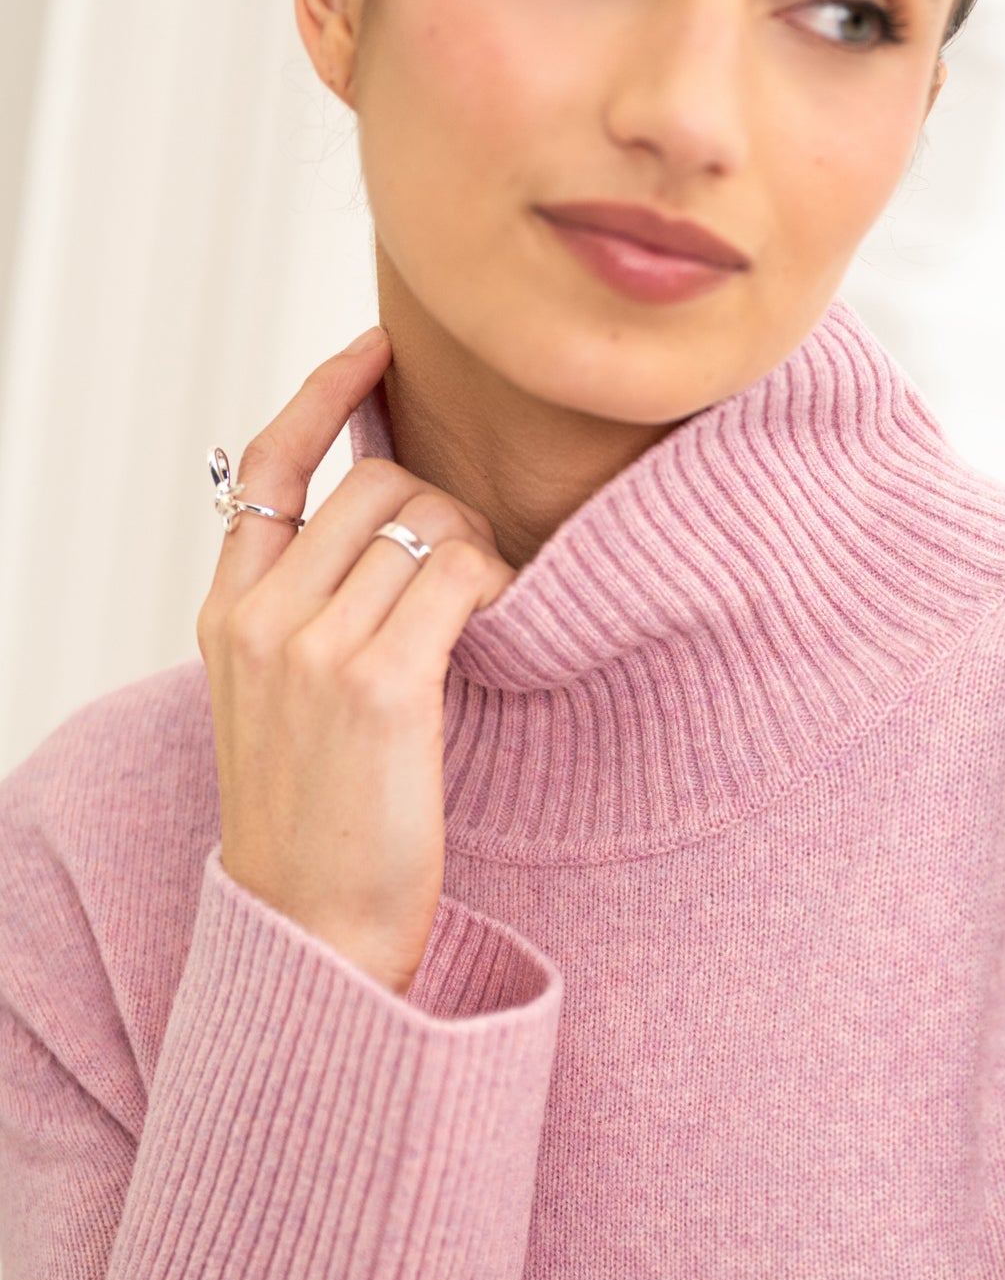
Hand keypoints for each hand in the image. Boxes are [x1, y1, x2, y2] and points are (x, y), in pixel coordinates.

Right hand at [197, 328, 515, 995]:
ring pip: (424, 522)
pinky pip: (462, 573)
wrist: (314, 930)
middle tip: (468, 572)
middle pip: (372, 484)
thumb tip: (379, 528)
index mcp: (228, 612)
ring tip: (481, 612)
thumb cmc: (319, 821)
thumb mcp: (278, 701)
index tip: (378, 349)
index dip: (328, 394)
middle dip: (440, 507)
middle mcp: (261, 617)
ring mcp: (315, 647)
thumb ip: (304, 611)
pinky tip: (502, 626)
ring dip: (476, 551)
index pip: (270, 462)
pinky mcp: (382, 683)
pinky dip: (498, 585)